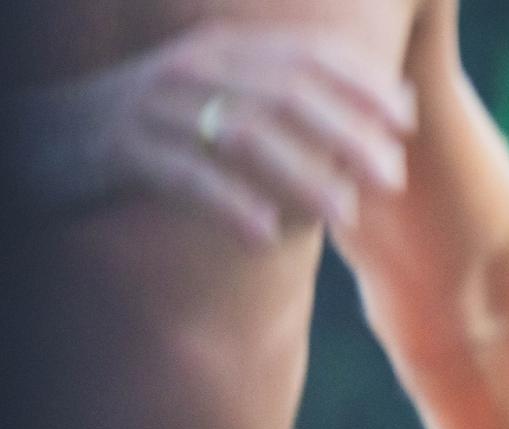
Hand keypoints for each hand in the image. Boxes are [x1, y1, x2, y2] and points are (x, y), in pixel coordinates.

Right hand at [55, 23, 416, 241]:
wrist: (46, 133)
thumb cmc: (155, 126)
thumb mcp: (220, 97)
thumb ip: (289, 103)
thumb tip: (384, 121)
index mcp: (220, 49)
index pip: (302, 55)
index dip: (358, 83)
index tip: (404, 119)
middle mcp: (191, 69)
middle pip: (284, 94)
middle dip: (346, 134)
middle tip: (392, 178)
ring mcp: (155, 108)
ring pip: (241, 136)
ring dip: (301, 177)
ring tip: (345, 215)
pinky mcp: (123, 150)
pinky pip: (185, 177)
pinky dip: (231, 206)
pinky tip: (267, 241)